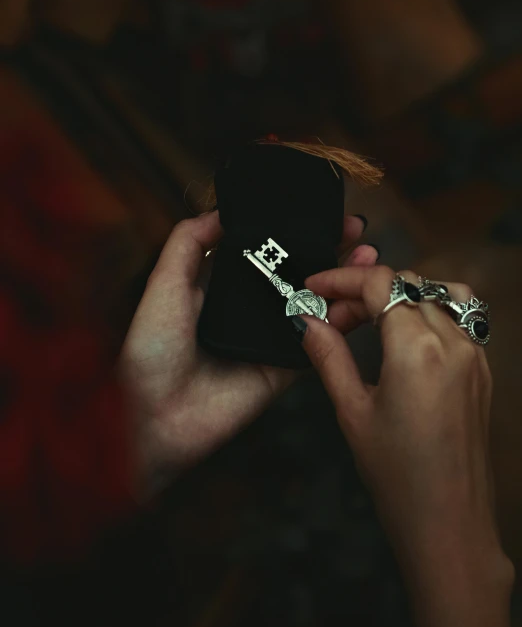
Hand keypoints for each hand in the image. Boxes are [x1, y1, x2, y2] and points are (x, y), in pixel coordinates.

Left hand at [119, 211, 377, 492]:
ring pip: (317, 305)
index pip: (267, 251)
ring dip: (345, 281)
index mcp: (224, 287)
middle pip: (299, 274)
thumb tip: (220, 210)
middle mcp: (252, 310)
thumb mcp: (164, 285)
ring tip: (371, 257)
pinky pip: (319, 342)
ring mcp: (271, 339)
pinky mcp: (285, 368)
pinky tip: (363, 298)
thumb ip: (188, 244)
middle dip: (330, 250)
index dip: (294, 232)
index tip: (320, 212)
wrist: (154, 416)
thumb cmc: (151, 349)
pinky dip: (343, 322)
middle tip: (357, 230)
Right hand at [296, 265, 513, 626]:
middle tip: (332, 319)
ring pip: (438, 294)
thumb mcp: (352, 412)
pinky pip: (459, 318)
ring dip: (400, 296)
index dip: (341, 279)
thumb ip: (328, 356)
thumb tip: (306, 320)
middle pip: (408, 285)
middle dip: (364, 292)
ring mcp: (475, 355)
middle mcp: (454, 343)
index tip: (314, 289)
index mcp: (418, 349)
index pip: (380, 284)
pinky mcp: (482, 371)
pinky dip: (426, 313)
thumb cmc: (399, 477)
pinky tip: (401, 340)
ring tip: (369, 323)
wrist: (450, 525)